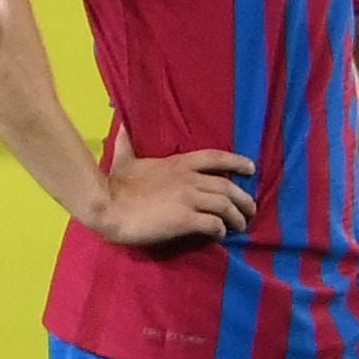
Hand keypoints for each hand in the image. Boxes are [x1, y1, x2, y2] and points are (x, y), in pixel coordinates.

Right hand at [91, 126, 255, 246]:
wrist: (107, 205)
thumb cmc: (115, 184)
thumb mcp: (125, 159)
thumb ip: (128, 143)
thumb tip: (121, 124)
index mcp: (179, 163)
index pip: (216, 158)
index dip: (237, 162)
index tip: (251, 169)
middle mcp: (189, 179)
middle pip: (228, 186)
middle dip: (244, 199)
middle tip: (251, 210)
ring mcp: (188, 199)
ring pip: (225, 206)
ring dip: (237, 217)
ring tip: (241, 226)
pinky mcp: (184, 219)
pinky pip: (213, 224)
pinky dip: (221, 229)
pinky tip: (220, 234)